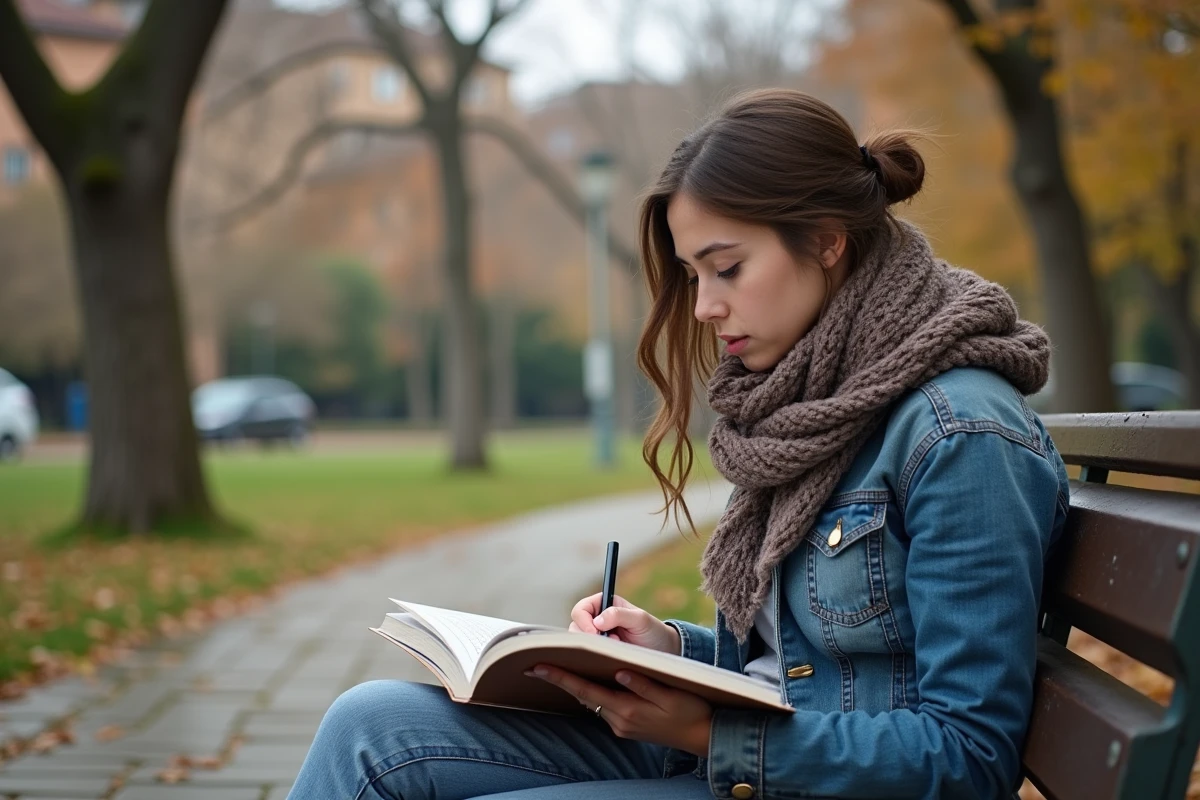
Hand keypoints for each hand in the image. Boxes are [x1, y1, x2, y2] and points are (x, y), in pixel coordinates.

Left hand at [525, 664, 711, 756]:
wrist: (703, 737)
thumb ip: (643, 685)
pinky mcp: (627, 726)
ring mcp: (622, 725)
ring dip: (575, 686)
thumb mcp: (670, 695)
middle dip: (560, 680)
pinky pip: (603, 706)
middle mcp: (620, 720)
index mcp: (627, 710)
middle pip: (583, 696)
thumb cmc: (690, 712)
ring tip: (556, 669)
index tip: (538, 667)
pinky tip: (587, 682)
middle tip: (534, 666)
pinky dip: (592, 693)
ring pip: (592, 701)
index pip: (586, 691)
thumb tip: (620, 672)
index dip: (561, 677)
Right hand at [569, 593, 680, 653]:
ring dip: (593, 648)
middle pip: (576, 626)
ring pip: (580, 643)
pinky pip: (587, 656)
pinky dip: (594, 658)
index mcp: (604, 604)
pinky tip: (609, 659)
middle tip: (609, 643)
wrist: (664, 652)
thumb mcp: (640, 619)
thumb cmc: (653, 631)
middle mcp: (597, 620)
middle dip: (588, 637)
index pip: (581, 609)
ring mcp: (597, 638)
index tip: (595, 633)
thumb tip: (597, 621)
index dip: (584, 621)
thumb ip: (619, 615)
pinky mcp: (599, 654)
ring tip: (615, 649)